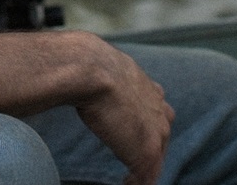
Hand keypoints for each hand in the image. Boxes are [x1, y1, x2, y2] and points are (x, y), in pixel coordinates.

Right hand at [73, 36, 173, 184]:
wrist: (90, 69)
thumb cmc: (86, 64)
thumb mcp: (100, 65)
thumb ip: (100, 74)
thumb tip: (73, 65)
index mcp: (150, 90)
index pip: (158, 112)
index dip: (148, 126)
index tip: (133, 133)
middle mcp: (159, 111)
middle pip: (162, 137)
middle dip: (150, 149)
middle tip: (135, 163)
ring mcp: (156, 132)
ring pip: (156, 159)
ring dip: (144, 170)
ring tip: (129, 179)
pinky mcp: (148, 152)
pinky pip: (147, 177)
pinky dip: (137, 182)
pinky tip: (125, 184)